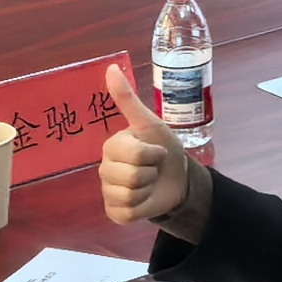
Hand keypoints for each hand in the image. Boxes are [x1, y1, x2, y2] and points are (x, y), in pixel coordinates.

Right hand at [99, 60, 199, 228]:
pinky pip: (125, 214)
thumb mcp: (150, 123)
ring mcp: (108, 191)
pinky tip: (144, 199)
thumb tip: (110, 67)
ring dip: (147, 191)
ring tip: (149, 183)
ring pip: (128, 196)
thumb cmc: (164, 147)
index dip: (152, 155)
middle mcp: (105, 169)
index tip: (156, 151)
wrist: (177, 178)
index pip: (133, 155)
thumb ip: (128, 99)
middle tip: (154, 168)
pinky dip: (141, 209)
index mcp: (111, 146)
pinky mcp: (114, 212)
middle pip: (130, 177)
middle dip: (151, 173)